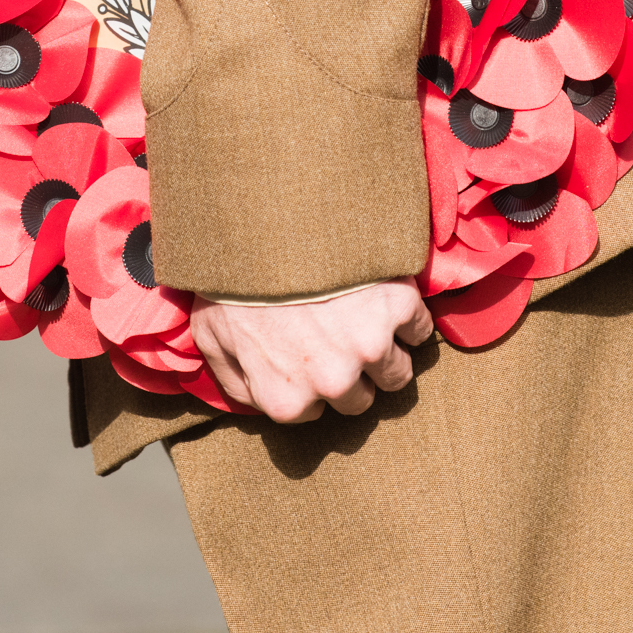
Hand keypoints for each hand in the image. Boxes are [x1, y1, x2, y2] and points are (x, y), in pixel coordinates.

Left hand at [190, 279, 433, 423]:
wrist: (260, 222)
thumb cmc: (230, 279)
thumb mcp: (212, 337)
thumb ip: (236, 381)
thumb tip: (257, 402)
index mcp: (288, 399)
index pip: (318, 410)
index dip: (312, 379)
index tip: (307, 352)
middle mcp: (333, 382)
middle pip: (361, 398)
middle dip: (350, 371)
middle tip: (335, 336)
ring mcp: (369, 346)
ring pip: (396, 373)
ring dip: (385, 352)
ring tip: (362, 321)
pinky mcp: (396, 309)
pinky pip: (420, 330)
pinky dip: (408, 318)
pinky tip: (383, 300)